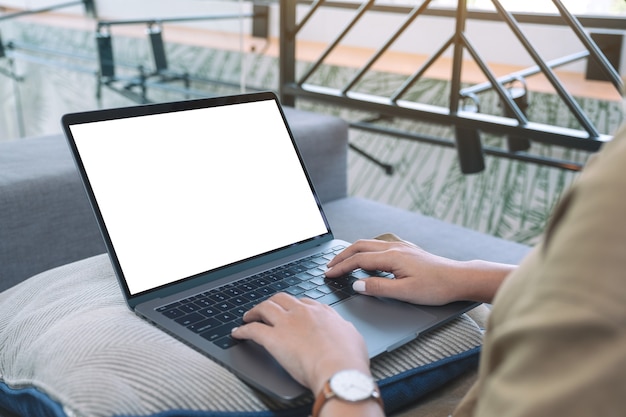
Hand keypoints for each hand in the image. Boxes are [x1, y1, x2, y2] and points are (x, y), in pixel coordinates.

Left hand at [231, 293, 370, 394]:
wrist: (339, 370)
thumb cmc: (349, 359)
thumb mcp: (353, 337)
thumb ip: (344, 330)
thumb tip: (344, 330)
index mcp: (323, 312)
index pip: (304, 302)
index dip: (294, 305)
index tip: (291, 310)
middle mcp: (303, 312)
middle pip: (282, 298)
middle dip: (272, 302)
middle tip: (267, 309)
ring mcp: (287, 323)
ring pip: (265, 308)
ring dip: (254, 311)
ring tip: (248, 316)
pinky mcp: (273, 338)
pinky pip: (252, 330)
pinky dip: (243, 330)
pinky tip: (238, 333)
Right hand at [326, 238, 512, 303]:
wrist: (459, 278)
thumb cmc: (436, 287)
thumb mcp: (405, 292)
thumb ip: (379, 288)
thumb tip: (357, 285)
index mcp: (391, 257)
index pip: (358, 260)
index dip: (340, 267)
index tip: (328, 274)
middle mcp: (394, 248)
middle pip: (360, 247)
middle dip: (342, 256)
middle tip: (329, 266)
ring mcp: (401, 247)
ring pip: (369, 244)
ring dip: (352, 252)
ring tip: (342, 261)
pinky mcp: (407, 250)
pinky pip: (378, 246)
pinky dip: (365, 251)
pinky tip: (366, 260)